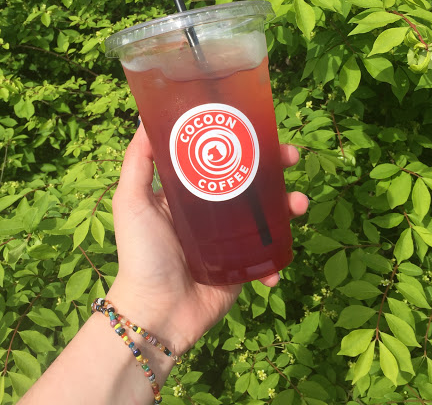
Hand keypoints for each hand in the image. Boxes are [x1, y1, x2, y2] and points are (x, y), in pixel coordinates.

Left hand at [107, 124, 307, 354]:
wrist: (156, 312)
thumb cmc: (142, 252)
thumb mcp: (131, 201)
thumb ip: (137, 162)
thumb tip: (145, 119)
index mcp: (190, 193)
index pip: (220, 159)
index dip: (242, 143)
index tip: (261, 129)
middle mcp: (212, 212)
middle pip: (251, 182)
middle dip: (275, 167)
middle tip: (291, 158)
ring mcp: (230, 240)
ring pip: (267, 215)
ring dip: (288, 207)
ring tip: (299, 204)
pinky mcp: (242, 266)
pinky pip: (267, 256)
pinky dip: (276, 258)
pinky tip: (274, 265)